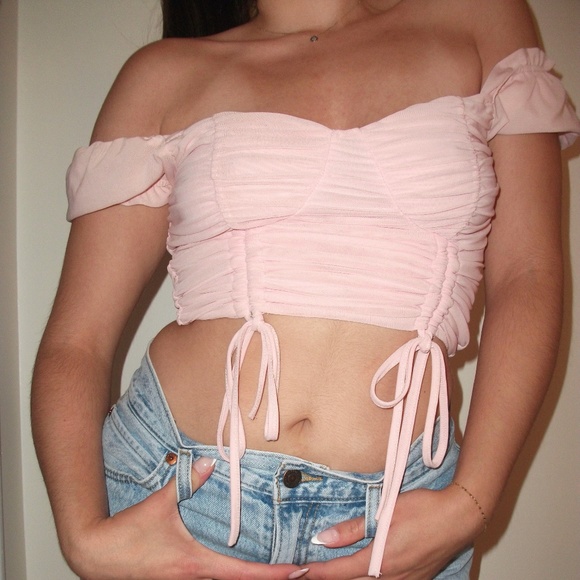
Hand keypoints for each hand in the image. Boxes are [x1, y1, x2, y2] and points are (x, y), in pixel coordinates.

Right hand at [68, 457, 307, 579]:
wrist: (94, 556)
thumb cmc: (127, 535)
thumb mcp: (159, 505)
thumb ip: (186, 481)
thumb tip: (211, 461)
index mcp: (197, 564)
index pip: (245, 574)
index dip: (274, 573)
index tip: (299, 569)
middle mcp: (195, 579)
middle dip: (270, 578)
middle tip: (298, 569)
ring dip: (251, 578)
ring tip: (277, 569)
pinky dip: (230, 576)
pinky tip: (237, 566)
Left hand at [304, 486, 482, 579]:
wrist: (460, 517)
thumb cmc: (423, 510)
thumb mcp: (384, 513)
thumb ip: (353, 529)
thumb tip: (323, 539)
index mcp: (379, 561)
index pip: (338, 573)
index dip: (316, 573)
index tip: (298, 572)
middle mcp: (390, 578)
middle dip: (329, 579)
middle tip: (310, 572)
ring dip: (348, 579)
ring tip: (331, 571)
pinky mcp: (415, 579)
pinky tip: (363, 572)